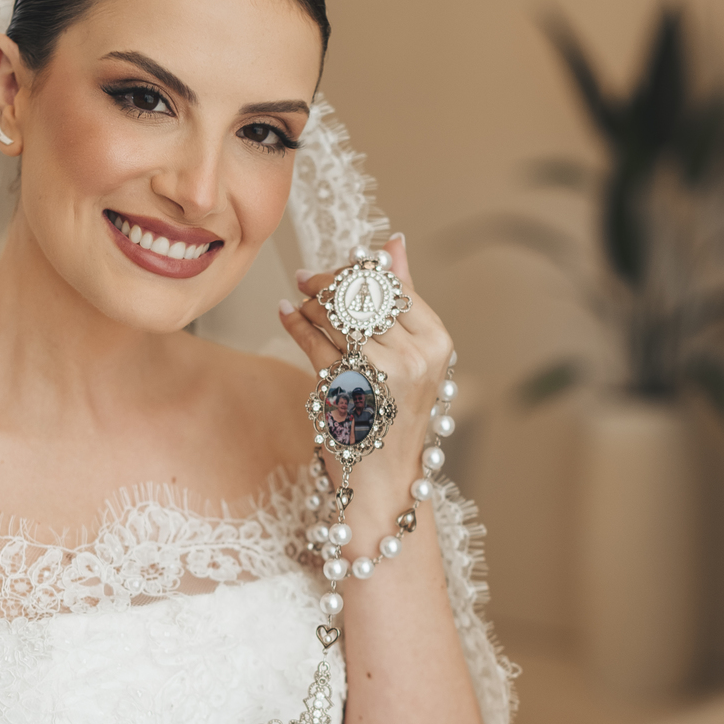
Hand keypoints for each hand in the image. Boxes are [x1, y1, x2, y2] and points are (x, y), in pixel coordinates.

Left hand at [281, 235, 451, 516]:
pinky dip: (295, 323)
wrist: (386, 481)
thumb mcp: (414, 356)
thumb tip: (395, 243)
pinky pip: (313, 341)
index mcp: (437, 341)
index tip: (333, 272)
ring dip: (309, 303)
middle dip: (327, 282)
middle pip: (362, 294)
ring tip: (298, 304)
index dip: (356, 271)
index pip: (391, 283)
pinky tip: (286, 314)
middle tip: (305, 281)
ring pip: (335, 314)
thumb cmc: (397, 414)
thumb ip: (405, 298)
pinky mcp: (346, 390)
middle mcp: (415, 355)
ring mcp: (381, 374)